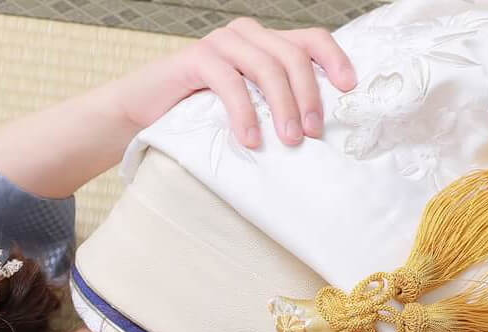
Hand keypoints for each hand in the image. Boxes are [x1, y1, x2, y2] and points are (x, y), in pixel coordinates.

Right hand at [146, 18, 356, 147]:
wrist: (137, 111)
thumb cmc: (191, 114)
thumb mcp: (239, 107)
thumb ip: (267, 104)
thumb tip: (309, 133)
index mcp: (262, 42)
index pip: (310, 40)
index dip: (334, 60)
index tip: (349, 89)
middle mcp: (245, 34)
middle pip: (293, 56)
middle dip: (309, 95)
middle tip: (313, 133)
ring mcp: (221, 43)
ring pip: (267, 68)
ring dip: (283, 106)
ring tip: (289, 140)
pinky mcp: (197, 58)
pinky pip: (230, 84)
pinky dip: (244, 114)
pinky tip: (251, 140)